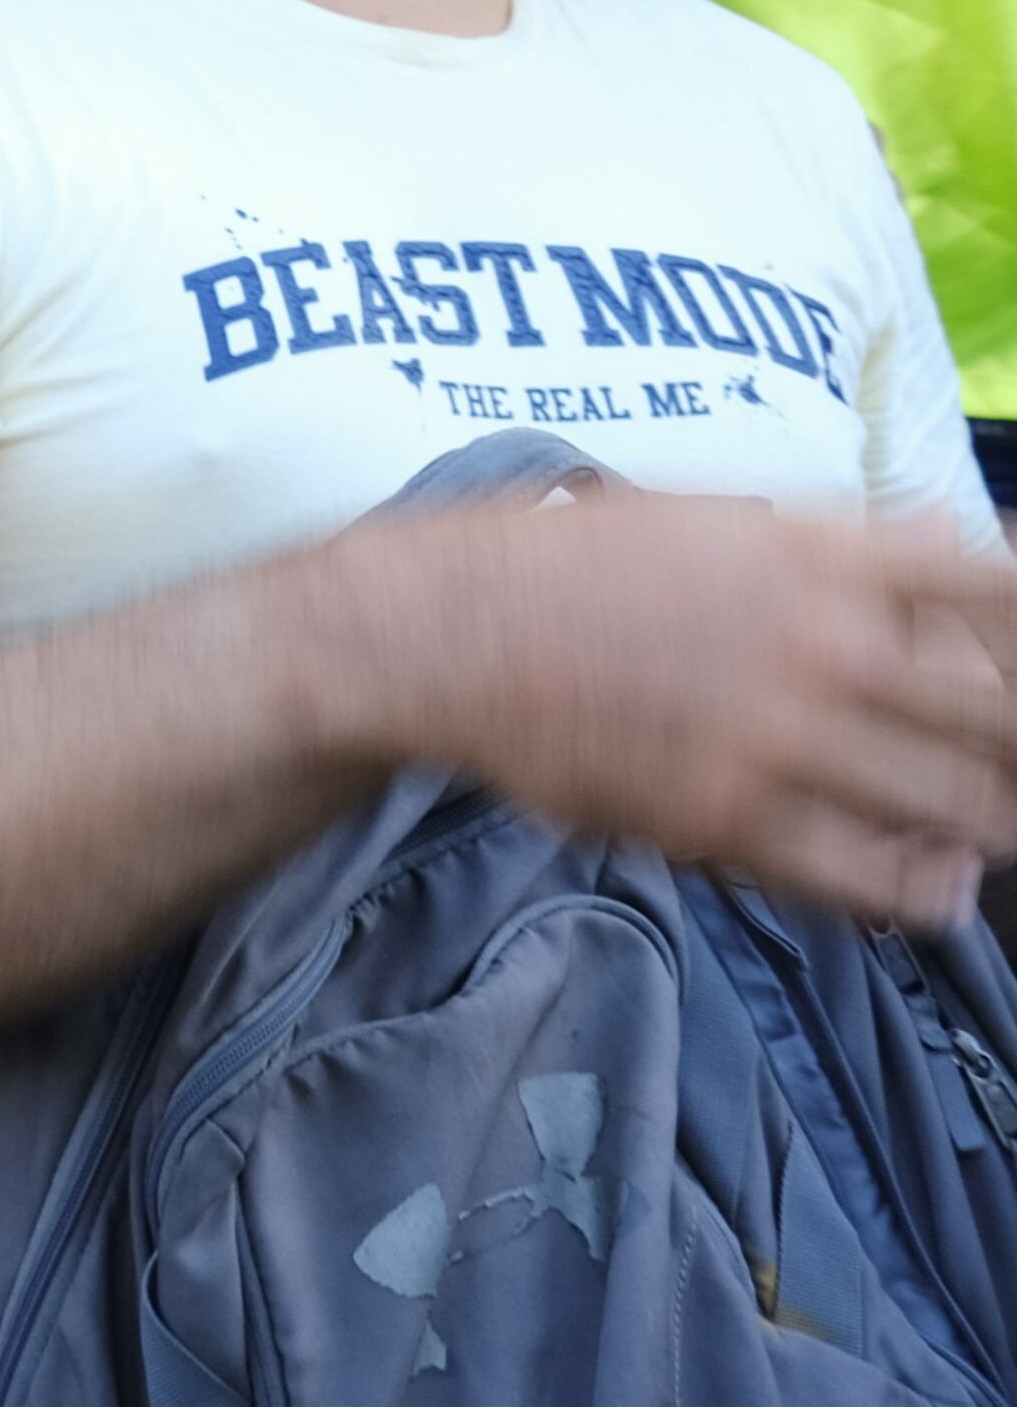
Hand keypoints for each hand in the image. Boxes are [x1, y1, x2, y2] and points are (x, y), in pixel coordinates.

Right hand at [339, 491, 1016, 931]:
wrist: (447, 632)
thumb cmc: (570, 564)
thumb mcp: (712, 513)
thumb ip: (841, 535)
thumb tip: (953, 535)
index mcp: (824, 556)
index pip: (995, 588)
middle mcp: (822, 645)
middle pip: (1000, 713)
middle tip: (1009, 758)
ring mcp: (779, 739)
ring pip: (953, 805)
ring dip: (991, 822)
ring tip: (991, 827)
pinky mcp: (726, 819)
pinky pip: (863, 877)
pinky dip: (919, 893)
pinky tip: (935, 890)